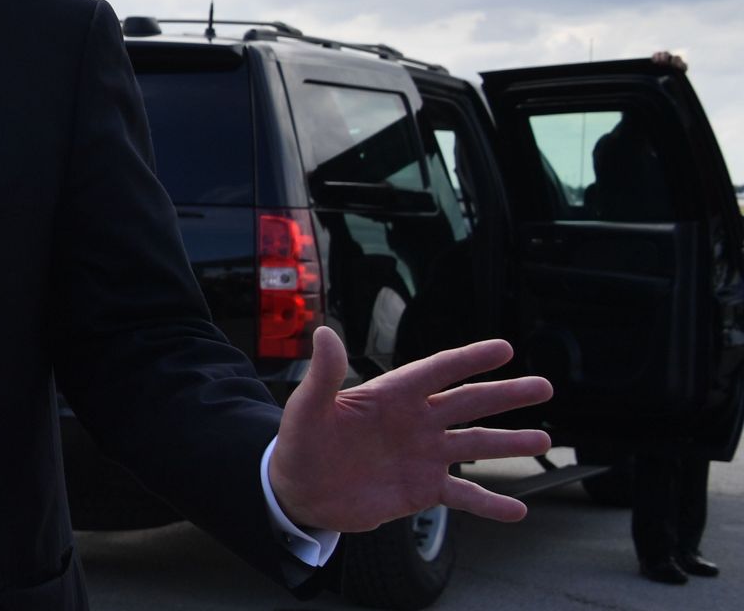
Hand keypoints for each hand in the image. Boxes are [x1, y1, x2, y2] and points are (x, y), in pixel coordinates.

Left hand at [269, 326, 553, 532]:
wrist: (299, 491)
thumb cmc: (301, 443)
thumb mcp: (307, 409)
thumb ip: (323, 375)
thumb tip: (324, 333)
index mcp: (392, 395)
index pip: (437, 370)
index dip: (469, 358)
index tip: (504, 348)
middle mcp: (415, 422)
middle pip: (468, 403)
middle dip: (506, 395)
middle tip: (543, 387)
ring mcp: (423, 455)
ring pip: (475, 445)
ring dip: (509, 443)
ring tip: (543, 439)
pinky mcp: (422, 489)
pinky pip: (464, 495)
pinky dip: (490, 504)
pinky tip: (518, 510)